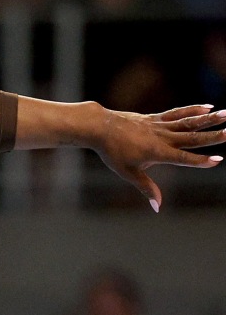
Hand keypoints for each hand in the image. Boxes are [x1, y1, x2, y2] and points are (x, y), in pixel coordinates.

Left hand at [94, 104, 225, 210]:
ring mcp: (159, 126)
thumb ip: (146, 188)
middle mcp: (161, 138)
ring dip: (208, 119)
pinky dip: (192, 110)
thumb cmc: (112, 152)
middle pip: (191, 138)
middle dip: (213, 137)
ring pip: (188, 122)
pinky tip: (207, 107)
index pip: (182, 158)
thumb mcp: (128, 173)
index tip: (218, 160)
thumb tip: (158, 207)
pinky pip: (177, 113)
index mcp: (156, 152)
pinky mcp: (155, 118)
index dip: (200, 160)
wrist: (99, 127)